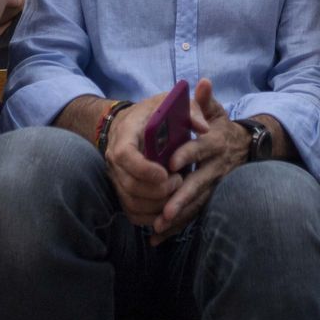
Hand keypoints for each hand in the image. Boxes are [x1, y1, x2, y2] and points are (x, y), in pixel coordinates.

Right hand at [103, 92, 182, 226]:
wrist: (131, 123)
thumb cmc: (155, 113)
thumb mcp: (172, 103)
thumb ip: (191, 111)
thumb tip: (204, 128)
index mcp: (125, 133)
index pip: (125, 155)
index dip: (144, 169)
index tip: (166, 174)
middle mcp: (115, 158)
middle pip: (130, 184)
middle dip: (157, 190)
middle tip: (179, 182)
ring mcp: (116, 177)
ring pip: (131, 201)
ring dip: (156, 204)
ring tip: (176, 192)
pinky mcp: (122, 191)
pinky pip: (132, 212)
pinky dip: (151, 216)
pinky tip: (168, 208)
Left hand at [150, 78, 246, 244]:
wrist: (248, 148)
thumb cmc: (223, 128)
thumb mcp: (216, 112)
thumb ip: (204, 101)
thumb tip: (202, 82)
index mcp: (215, 143)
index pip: (200, 148)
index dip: (187, 155)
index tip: (171, 163)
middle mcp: (216, 166)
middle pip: (199, 183)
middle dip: (182, 198)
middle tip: (165, 210)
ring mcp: (214, 185)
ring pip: (197, 203)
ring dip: (179, 217)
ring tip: (159, 226)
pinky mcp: (210, 197)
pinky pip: (194, 214)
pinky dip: (177, 227)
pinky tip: (157, 237)